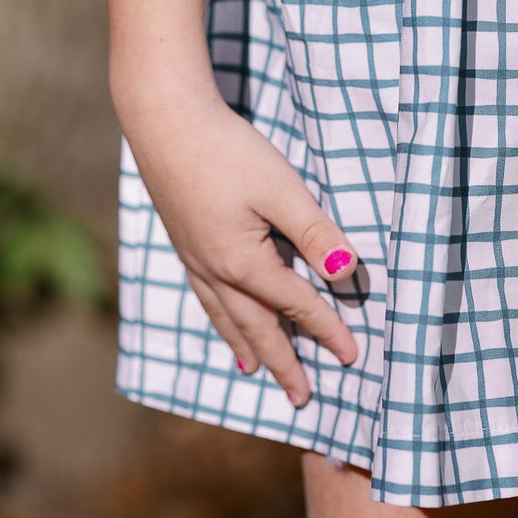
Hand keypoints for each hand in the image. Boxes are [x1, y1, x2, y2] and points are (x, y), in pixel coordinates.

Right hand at [120, 89, 359, 405]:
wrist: (165, 120)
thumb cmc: (227, 149)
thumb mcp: (281, 188)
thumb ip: (316, 233)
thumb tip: (349, 274)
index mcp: (243, 263)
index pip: (296, 305)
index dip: (328, 329)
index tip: (353, 357)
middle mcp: (215, 271)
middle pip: (256, 327)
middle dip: (282, 362)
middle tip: (300, 397)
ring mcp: (194, 258)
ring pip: (225, 316)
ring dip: (245, 346)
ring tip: (255, 373)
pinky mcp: (182, 239)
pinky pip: (205, 296)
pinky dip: (218, 318)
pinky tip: (219, 314)